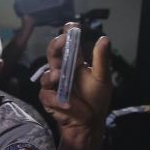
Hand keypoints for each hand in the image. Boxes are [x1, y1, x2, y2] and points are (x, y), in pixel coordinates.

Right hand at [37, 23, 112, 149]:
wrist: (89, 123)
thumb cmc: (96, 100)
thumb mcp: (102, 78)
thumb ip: (101, 60)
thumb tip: (103, 38)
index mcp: (75, 63)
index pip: (69, 45)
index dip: (68, 33)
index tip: (71, 26)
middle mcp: (62, 71)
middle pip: (53, 54)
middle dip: (56, 46)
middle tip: (63, 41)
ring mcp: (53, 85)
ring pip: (45, 75)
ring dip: (52, 74)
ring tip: (59, 75)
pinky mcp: (48, 99)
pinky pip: (46, 95)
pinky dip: (55, 99)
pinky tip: (66, 103)